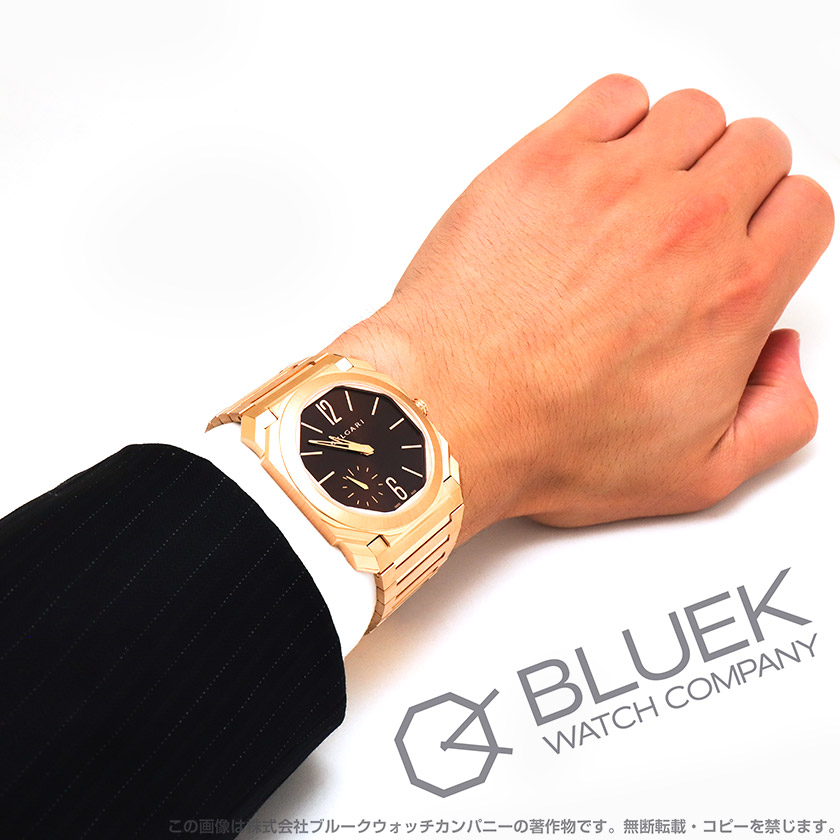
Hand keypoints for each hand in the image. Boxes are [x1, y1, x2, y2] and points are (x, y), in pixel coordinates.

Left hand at [325, 74, 833, 543]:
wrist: (451, 412)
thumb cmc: (550, 443)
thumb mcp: (696, 475)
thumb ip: (776, 418)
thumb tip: (783, 359)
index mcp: (731, 293)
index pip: (804, 207)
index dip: (778, 224)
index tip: (745, 242)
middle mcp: (684, 225)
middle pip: (756, 149)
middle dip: (737, 182)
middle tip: (691, 224)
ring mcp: (612, 184)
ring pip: (691, 116)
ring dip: (679, 150)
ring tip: (639, 200)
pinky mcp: (544, 161)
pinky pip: (613, 98)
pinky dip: (617, 122)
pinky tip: (595, 170)